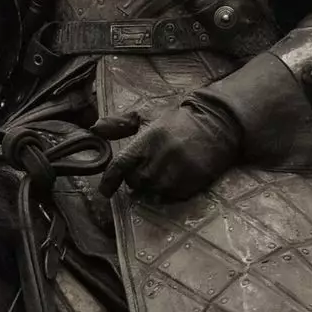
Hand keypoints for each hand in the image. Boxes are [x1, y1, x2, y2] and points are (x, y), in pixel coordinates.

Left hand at [98, 97, 240, 200]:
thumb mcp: (149, 115)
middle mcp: (160, 157)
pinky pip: (173, 196)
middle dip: (136, 178)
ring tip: (163, 171)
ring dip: (154, 185)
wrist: (217, 123)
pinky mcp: (192, 182)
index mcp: (147, 139)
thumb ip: (121, 125)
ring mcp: (177, 171)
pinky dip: (170, 190)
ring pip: (154, 191)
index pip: (120, 165)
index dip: (109, 181)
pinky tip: (176, 176)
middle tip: (146, 168)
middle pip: (136, 181)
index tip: (104, 191)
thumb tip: (95, 128)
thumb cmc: (178, 120)